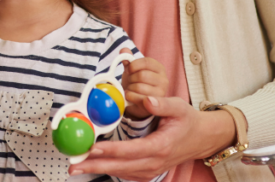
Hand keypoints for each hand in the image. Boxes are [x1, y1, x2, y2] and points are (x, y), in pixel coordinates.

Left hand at [69, 96, 237, 180]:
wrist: (201, 138)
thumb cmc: (187, 121)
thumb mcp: (179, 107)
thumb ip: (162, 104)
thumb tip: (147, 99)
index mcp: (161, 146)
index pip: (131, 150)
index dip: (110, 151)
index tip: (92, 149)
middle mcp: (155, 162)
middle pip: (121, 166)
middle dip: (95, 166)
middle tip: (73, 165)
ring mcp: (152, 170)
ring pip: (121, 172)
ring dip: (98, 169)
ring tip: (76, 166)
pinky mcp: (148, 172)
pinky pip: (126, 174)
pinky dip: (109, 170)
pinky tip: (93, 166)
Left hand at [119, 49, 167, 119]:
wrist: (137, 100)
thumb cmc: (136, 81)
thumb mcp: (132, 69)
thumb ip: (128, 59)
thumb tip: (123, 50)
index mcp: (159, 68)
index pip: (147, 62)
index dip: (134, 65)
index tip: (129, 69)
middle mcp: (164, 80)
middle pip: (142, 75)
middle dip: (131, 78)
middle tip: (130, 81)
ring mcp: (160, 94)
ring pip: (139, 87)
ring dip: (129, 88)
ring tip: (131, 89)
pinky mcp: (154, 105)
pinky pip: (137, 98)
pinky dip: (129, 96)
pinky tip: (129, 95)